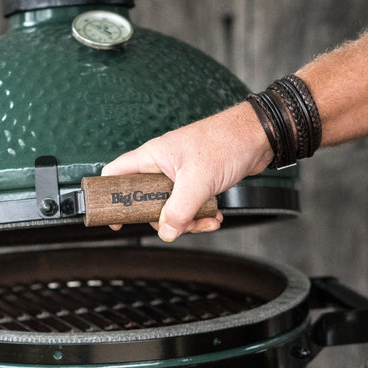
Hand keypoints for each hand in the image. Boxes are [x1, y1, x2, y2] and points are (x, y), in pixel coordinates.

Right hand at [101, 101, 272, 241]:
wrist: (259, 136)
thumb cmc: (225, 141)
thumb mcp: (197, 180)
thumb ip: (178, 209)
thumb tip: (166, 231)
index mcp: (153, 156)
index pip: (116, 173)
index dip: (108, 195)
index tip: (112, 217)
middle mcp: (163, 165)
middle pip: (145, 199)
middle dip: (161, 218)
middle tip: (173, 224)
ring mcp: (181, 174)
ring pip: (172, 207)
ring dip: (187, 220)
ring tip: (204, 221)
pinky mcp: (199, 181)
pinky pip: (191, 206)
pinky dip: (201, 215)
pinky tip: (214, 217)